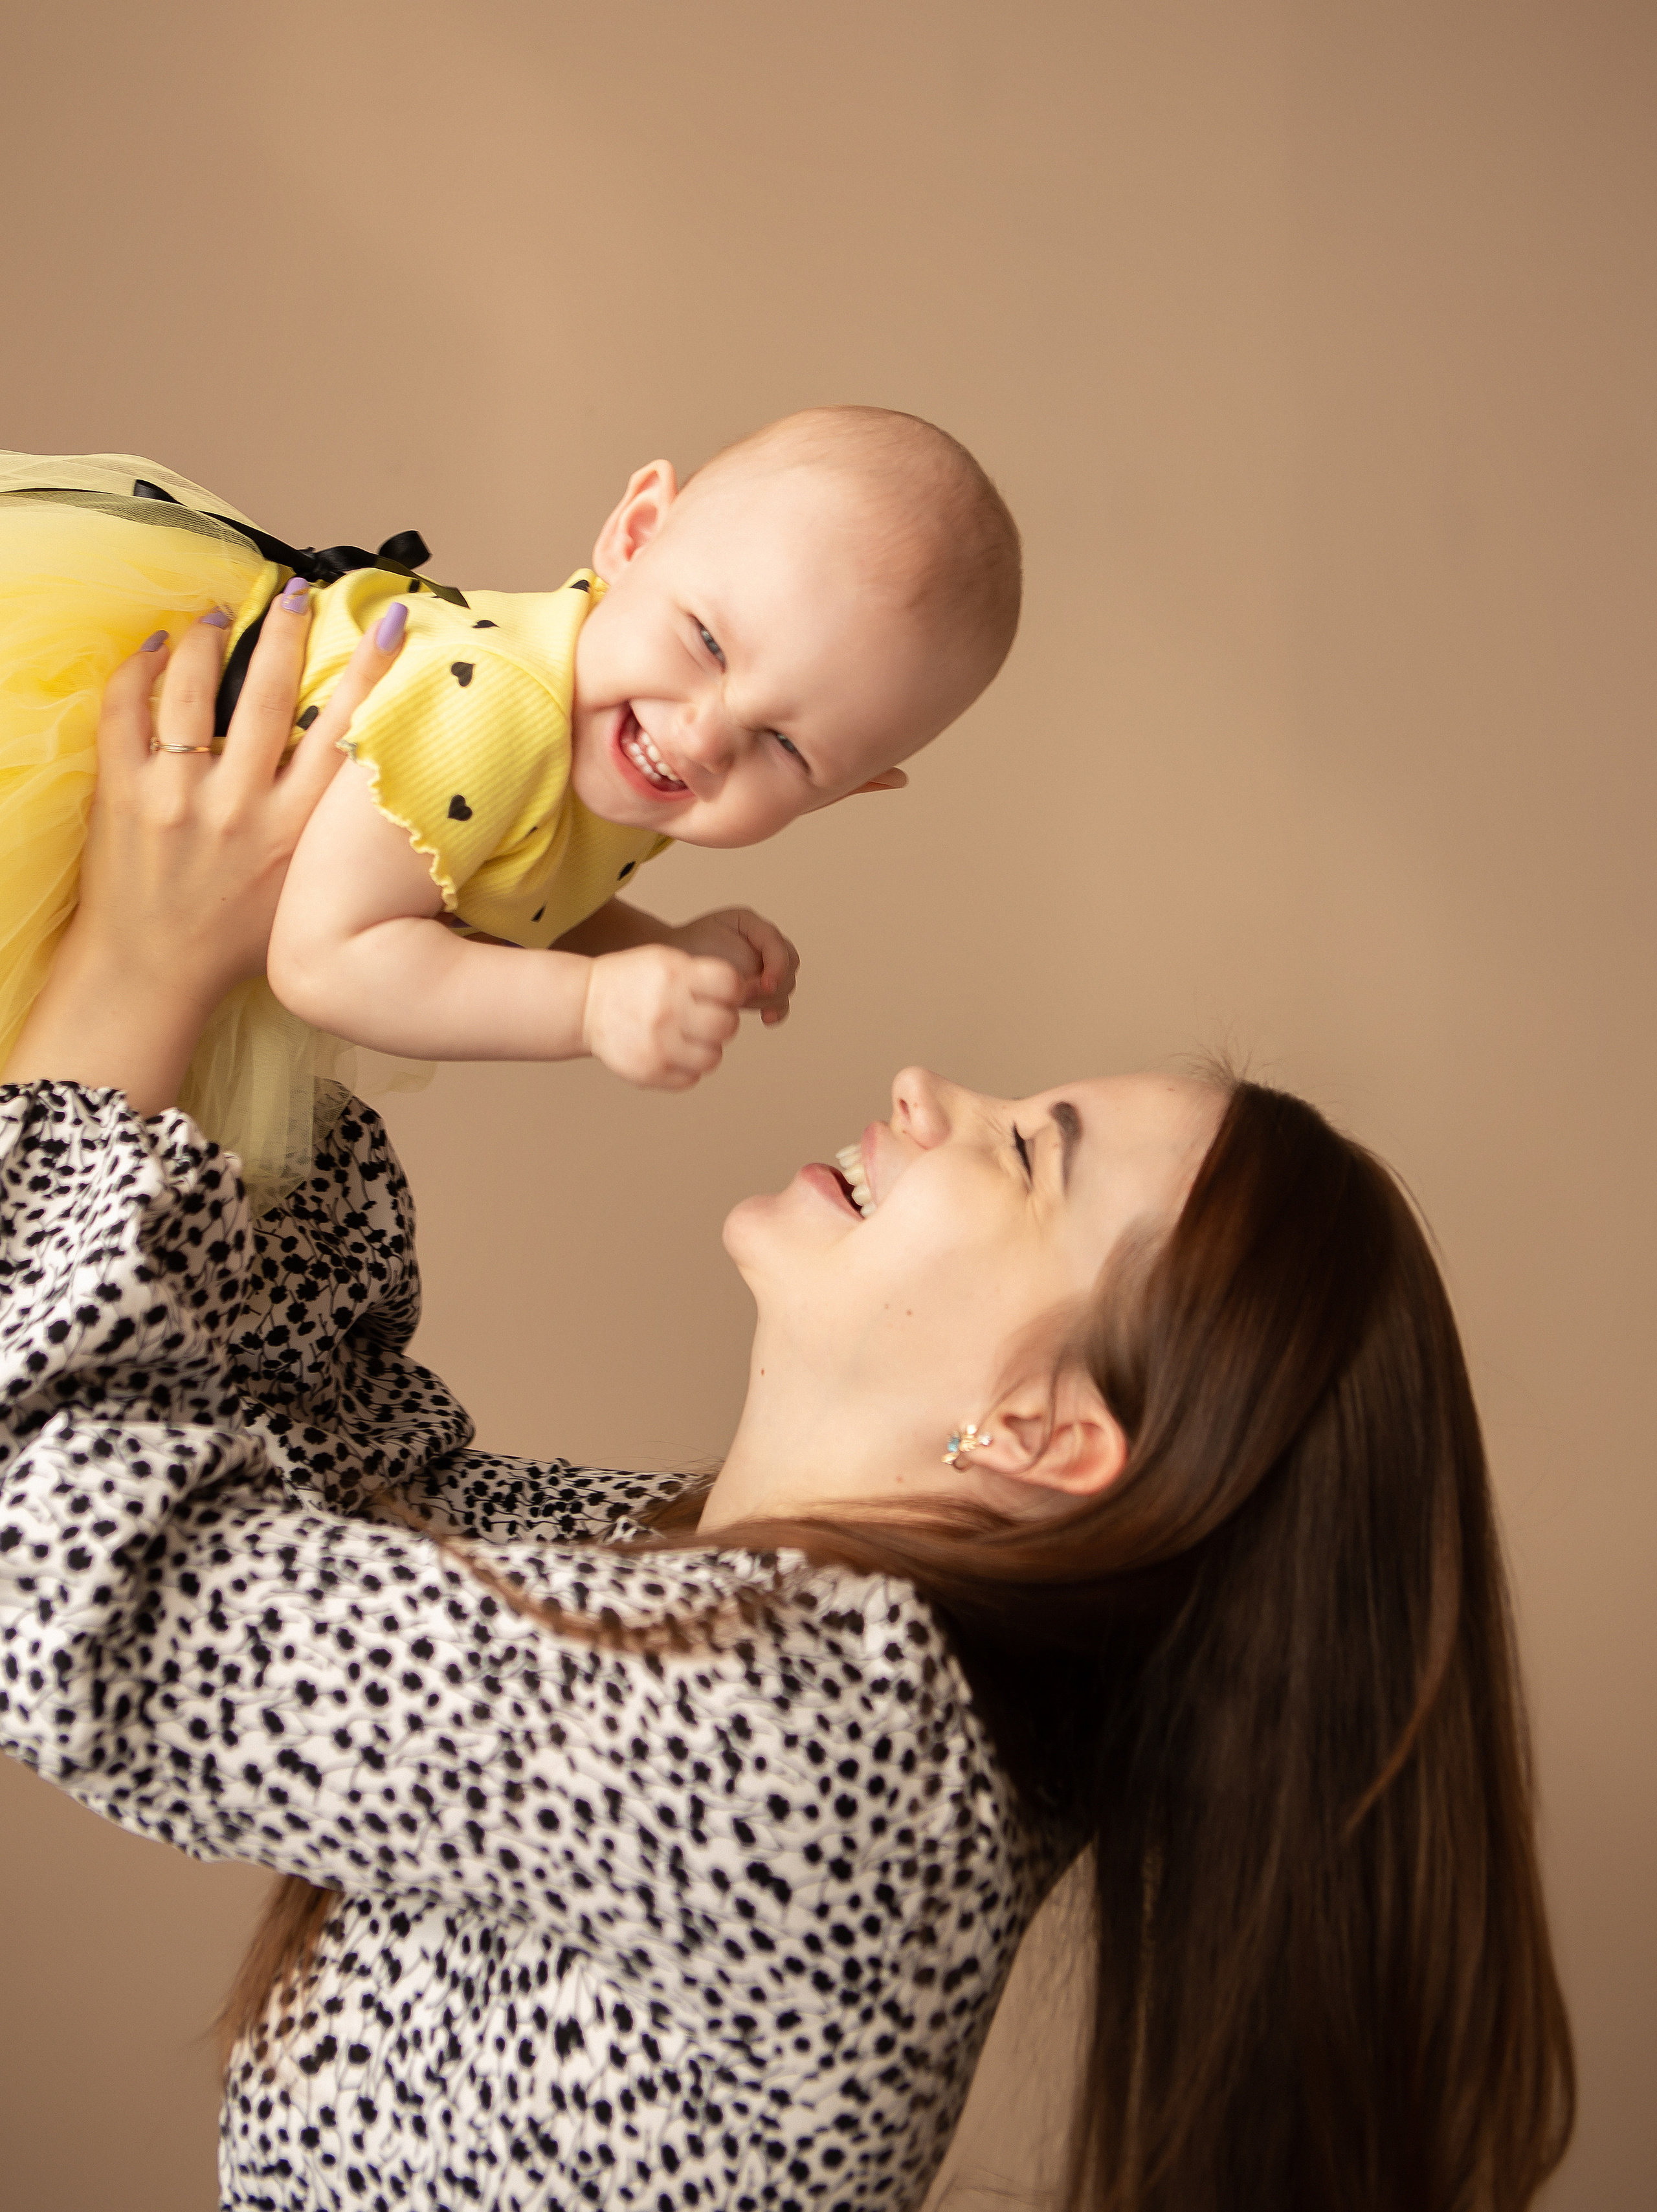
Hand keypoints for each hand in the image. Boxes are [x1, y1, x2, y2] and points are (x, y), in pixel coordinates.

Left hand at [3, 592, 403, 1110]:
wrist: (153, 974)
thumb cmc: (235, 937)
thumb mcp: (304, 886)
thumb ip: (324, 826)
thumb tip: (358, 764)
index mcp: (296, 830)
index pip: (345, 731)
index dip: (373, 669)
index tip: (389, 621)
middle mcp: (242, 808)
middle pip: (274, 694)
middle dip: (287, 631)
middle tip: (295, 595)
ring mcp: (178, 798)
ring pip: (195, 688)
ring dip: (210, 638)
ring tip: (218, 616)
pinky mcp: (123, 794)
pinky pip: (125, 710)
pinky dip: (140, 669)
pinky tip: (155, 649)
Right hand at [581, 942, 744, 1089]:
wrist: (584, 1005)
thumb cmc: (633, 980)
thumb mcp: (666, 960)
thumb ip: (704, 975)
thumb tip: (749, 994)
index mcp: (675, 975)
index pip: (731, 985)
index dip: (732, 991)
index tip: (721, 994)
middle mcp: (667, 1009)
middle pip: (728, 1025)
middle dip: (723, 1022)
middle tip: (707, 1019)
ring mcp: (657, 1043)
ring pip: (713, 1057)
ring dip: (707, 1049)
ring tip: (688, 1038)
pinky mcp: (649, 1071)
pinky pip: (691, 1078)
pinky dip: (687, 1069)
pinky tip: (671, 1053)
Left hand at [665, 907, 799, 1025]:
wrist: (670, 968)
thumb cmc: (685, 954)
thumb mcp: (713, 946)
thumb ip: (745, 962)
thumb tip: (764, 987)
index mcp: (750, 924)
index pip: (777, 943)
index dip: (777, 965)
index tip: (765, 985)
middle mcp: (762, 943)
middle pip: (789, 965)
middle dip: (770, 984)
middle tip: (742, 996)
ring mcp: (764, 966)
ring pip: (786, 985)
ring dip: (767, 998)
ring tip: (738, 1002)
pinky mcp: (760, 989)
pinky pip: (780, 1001)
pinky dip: (776, 1011)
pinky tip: (766, 1019)